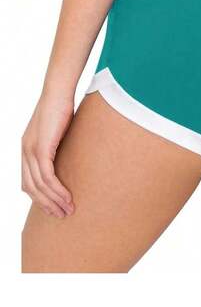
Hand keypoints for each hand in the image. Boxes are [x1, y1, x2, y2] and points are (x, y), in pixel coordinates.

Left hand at [21, 92, 74, 217]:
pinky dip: (57, 190)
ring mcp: (30, 151)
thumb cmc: (62, 107)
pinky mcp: (40, 148)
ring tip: (68, 209)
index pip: (27, 181)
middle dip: (46, 204)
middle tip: (62, 215)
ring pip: (39, 186)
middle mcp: (24, 152)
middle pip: (31, 188)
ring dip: (54, 200)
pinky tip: (67, 197)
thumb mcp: (58, 131)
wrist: (58, 91)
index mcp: (26, 149)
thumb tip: (71, 157)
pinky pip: (47, 177)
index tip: (54, 207)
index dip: (40, 198)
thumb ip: (58, 146)